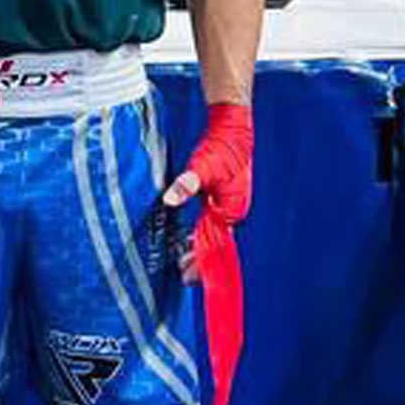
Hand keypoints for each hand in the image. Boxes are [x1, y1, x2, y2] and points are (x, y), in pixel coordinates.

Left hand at [164, 103, 253, 281]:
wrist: (234, 127)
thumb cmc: (221, 147)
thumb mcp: (201, 166)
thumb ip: (186, 184)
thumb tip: (170, 199)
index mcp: (230, 208)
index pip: (214, 243)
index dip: (200, 261)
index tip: (187, 275)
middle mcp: (232, 210)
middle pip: (215, 243)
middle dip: (200, 261)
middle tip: (183, 277)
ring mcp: (229, 204)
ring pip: (213, 234)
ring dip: (199, 249)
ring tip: (183, 263)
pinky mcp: (223, 197)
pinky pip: (211, 223)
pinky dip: (200, 234)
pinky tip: (188, 239)